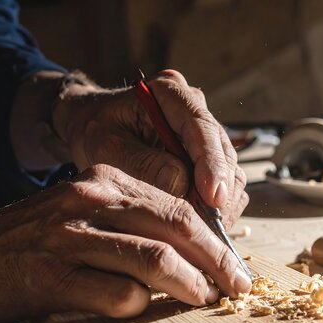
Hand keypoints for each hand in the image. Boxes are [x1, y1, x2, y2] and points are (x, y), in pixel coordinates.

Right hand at [0, 164, 250, 322]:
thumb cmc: (44, 236)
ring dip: (189, 284)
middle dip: (216, 261)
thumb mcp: (91, 210)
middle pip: (176, 229)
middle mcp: (92, 200)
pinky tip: (144, 306)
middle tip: (236, 285)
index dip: (214, 240)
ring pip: (153, 258)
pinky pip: (114, 292)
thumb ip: (138, 221)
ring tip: (205, 298)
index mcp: (108, 181)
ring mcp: (71, 236)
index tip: (233, 264)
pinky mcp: (52, 275)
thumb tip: (196, 249)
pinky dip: (140, 303)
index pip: (179, 208)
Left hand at [52, 70, 247, 228]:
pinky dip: (218, 205)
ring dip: (221, 202)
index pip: (201, 127)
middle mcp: (195, 107)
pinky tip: (204, 224)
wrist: (93, 125)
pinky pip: (225, 180)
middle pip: (223, 150)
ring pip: (229, 168)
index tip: (212, 197)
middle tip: (209, 227)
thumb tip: (180, 186)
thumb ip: (141, 163)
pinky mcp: (208, 154)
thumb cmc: (96, 130)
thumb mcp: (106, 146)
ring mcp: (205, 131)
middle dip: (219, 190)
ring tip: (205, 230)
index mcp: (170, 92)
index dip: (211, 163)